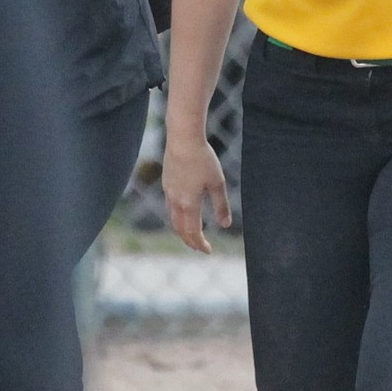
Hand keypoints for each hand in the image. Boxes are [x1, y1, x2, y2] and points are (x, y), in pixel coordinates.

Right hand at [161, 137, 231, 251]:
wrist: (182, 139)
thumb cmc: (203, 159)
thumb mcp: (217, 183)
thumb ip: (221, 205)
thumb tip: (225, 225)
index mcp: (189, 204)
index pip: (193, 232)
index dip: (200, 244)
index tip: (208, 251)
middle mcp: (176, 201)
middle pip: (180, 229)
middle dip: (190, 240)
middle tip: (200, 247)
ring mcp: (168, 192)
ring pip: (173, 218)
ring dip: (182, 229)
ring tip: (191, 233)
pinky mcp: (166, 183)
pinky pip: (169, 206)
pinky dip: (177, 216)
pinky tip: (184, 212)